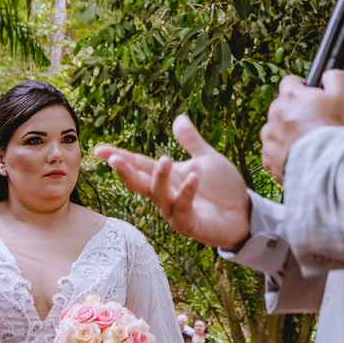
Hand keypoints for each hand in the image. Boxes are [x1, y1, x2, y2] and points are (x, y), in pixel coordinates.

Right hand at [95, 114, 250, 248]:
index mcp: (167, 177)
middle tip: (113, 160)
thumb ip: (191, 141)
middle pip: (139, 182)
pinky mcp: (190, 224)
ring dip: (159, 179)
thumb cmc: (224, 189)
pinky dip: (187, 192)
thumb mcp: (207, 159)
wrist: (245, 214)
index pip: (139, 164)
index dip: (119, 157)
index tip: (98, 149)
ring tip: (164, 160)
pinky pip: (183, 208)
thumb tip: (178, 117)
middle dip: (125, 172)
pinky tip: (194, 178)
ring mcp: (176, 211)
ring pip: (159, 196)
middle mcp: (166, 194)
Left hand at [260, 70, 343, 182]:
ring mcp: (269, 137)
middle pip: (282, 108)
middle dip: (295, 113)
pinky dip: (284, 154)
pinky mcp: (268, 158)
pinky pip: (274, 153)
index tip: (312, 98)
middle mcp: (275, 114)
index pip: (290, 82)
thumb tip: (327, 74)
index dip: (303, 89)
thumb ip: (334, 78)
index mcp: (291, 96)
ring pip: (276, 130)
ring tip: (308, 144)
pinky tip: (301, 157)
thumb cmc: (336, 131)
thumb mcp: (343, 97)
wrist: (328, 167)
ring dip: (287, 134)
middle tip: (315, 125)